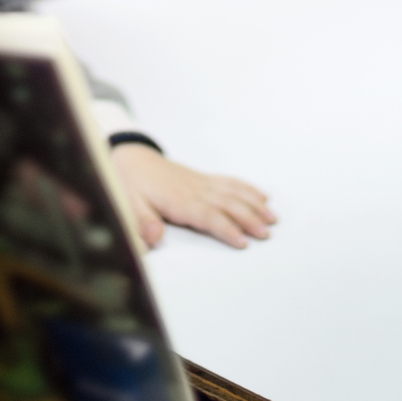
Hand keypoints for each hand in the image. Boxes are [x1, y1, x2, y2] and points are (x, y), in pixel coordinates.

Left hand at [108, 144, 276, 249]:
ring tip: (272, 218)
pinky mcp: (205, 179)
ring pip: (234, 193)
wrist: (133, 159)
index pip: (208, 216)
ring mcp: (203, 183)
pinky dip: (248, 189)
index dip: (226, 229)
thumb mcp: (129, 204)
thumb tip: (153, 238)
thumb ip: (141, 222)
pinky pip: (231, 182)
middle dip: (249, 219)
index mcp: (179, 201)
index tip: (243, 242)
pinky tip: (263, 197)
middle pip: (228, 205)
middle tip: (266, 234)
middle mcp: (196, 190)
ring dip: (254, 205)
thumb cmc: (132, 184)